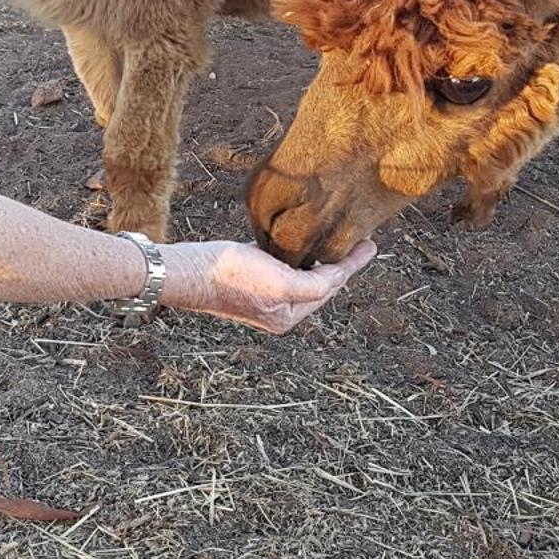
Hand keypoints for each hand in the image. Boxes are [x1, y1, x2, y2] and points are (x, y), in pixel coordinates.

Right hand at [159, 239, 376, 333]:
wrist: (188, 270)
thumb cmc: (230, 275)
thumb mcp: (280, 283)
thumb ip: (313, 285)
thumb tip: (337, 279)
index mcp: (288, 316)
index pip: (330, 287)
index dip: (352, 265)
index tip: (371, 246)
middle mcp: (278, 311)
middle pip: (319, 284)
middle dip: (339, 264)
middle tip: (361, 241)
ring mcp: (264, 296)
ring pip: (303, 276)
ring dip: (320, 259)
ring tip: (339, 241)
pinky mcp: (249, 279)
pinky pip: (284, 267)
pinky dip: (298, 255)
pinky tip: (303, 242)